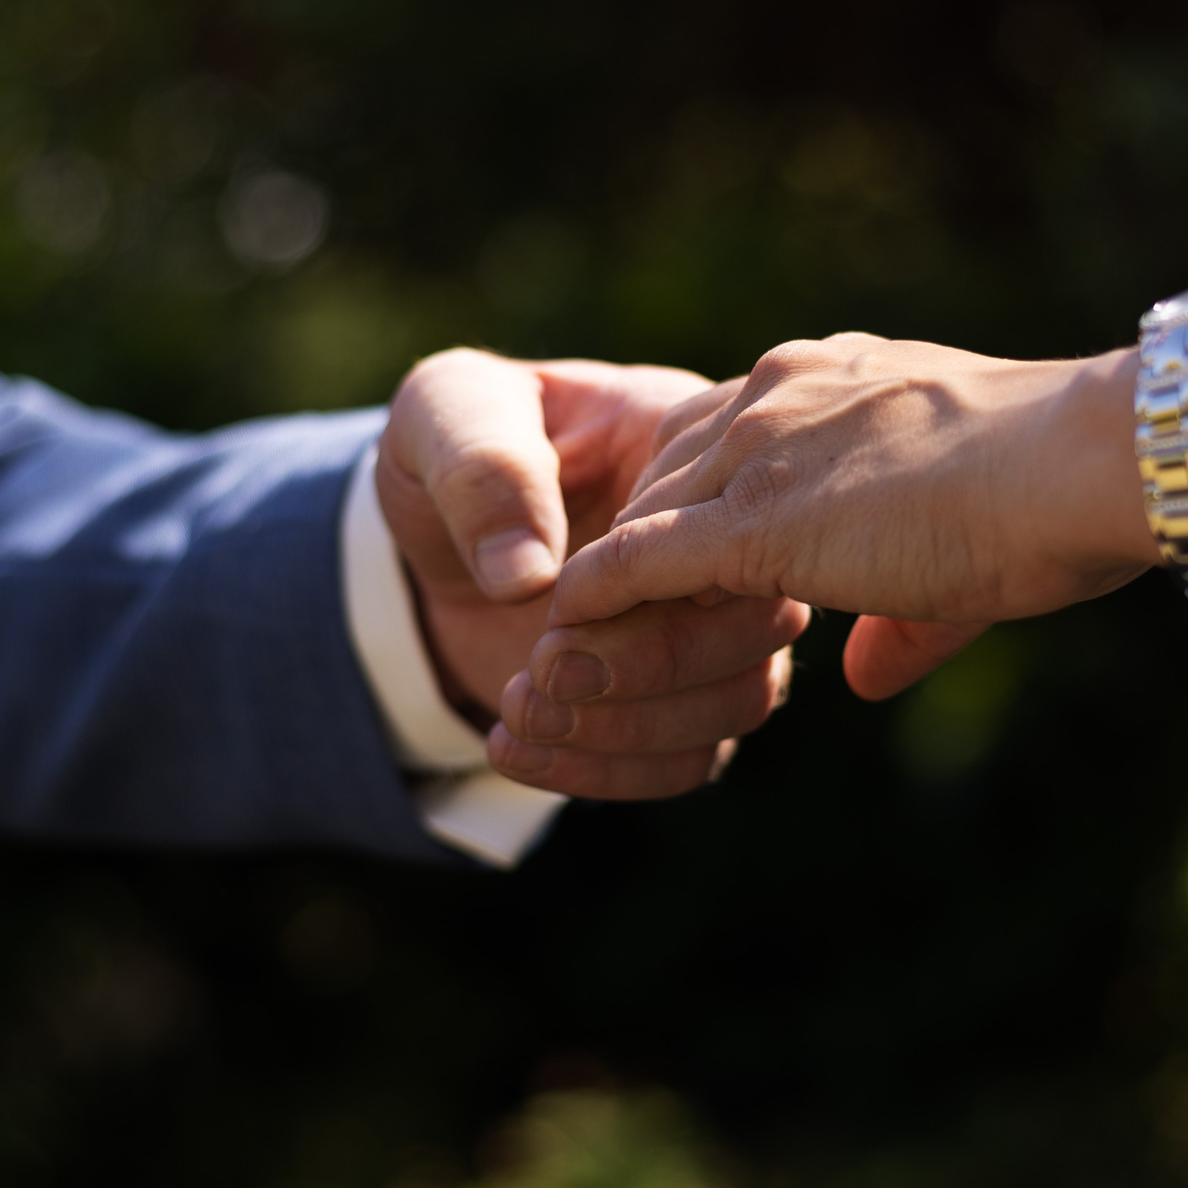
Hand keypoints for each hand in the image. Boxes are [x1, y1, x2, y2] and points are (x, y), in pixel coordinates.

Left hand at [379, 349, 809, 798]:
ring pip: (740, 701)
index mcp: (691, 453)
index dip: (654, 577)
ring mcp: (711, 626)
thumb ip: (486, 471)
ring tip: (518, 710)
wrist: (427, 531)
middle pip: (760, 623)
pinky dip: (609, 773)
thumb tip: (528, 575)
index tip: (555, 599)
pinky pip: (690, 760)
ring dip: (630, 728)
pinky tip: (519, 751)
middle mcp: (722, 543)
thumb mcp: (444, 415)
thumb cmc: (452, 447)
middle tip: (543, 666)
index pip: (731, 523)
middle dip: (650, 663)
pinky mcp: (677, 697)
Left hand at [548, 334, 1159, 700]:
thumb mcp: (969, 545)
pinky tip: (568, 630)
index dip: (702, 498)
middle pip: (667, 466)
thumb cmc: (1056, 492)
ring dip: (611, 578)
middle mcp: (780, 391)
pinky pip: (641, 560)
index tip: (690, 559)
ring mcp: (761, 450)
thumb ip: (902, 615)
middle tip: (616, 606)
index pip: (729, 430)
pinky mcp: (754, 519)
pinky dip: (599, 597)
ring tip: (579, 637)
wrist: (1081, 461)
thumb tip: (861, 676)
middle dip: (640, 534)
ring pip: (645, 515)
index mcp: (833, 375)